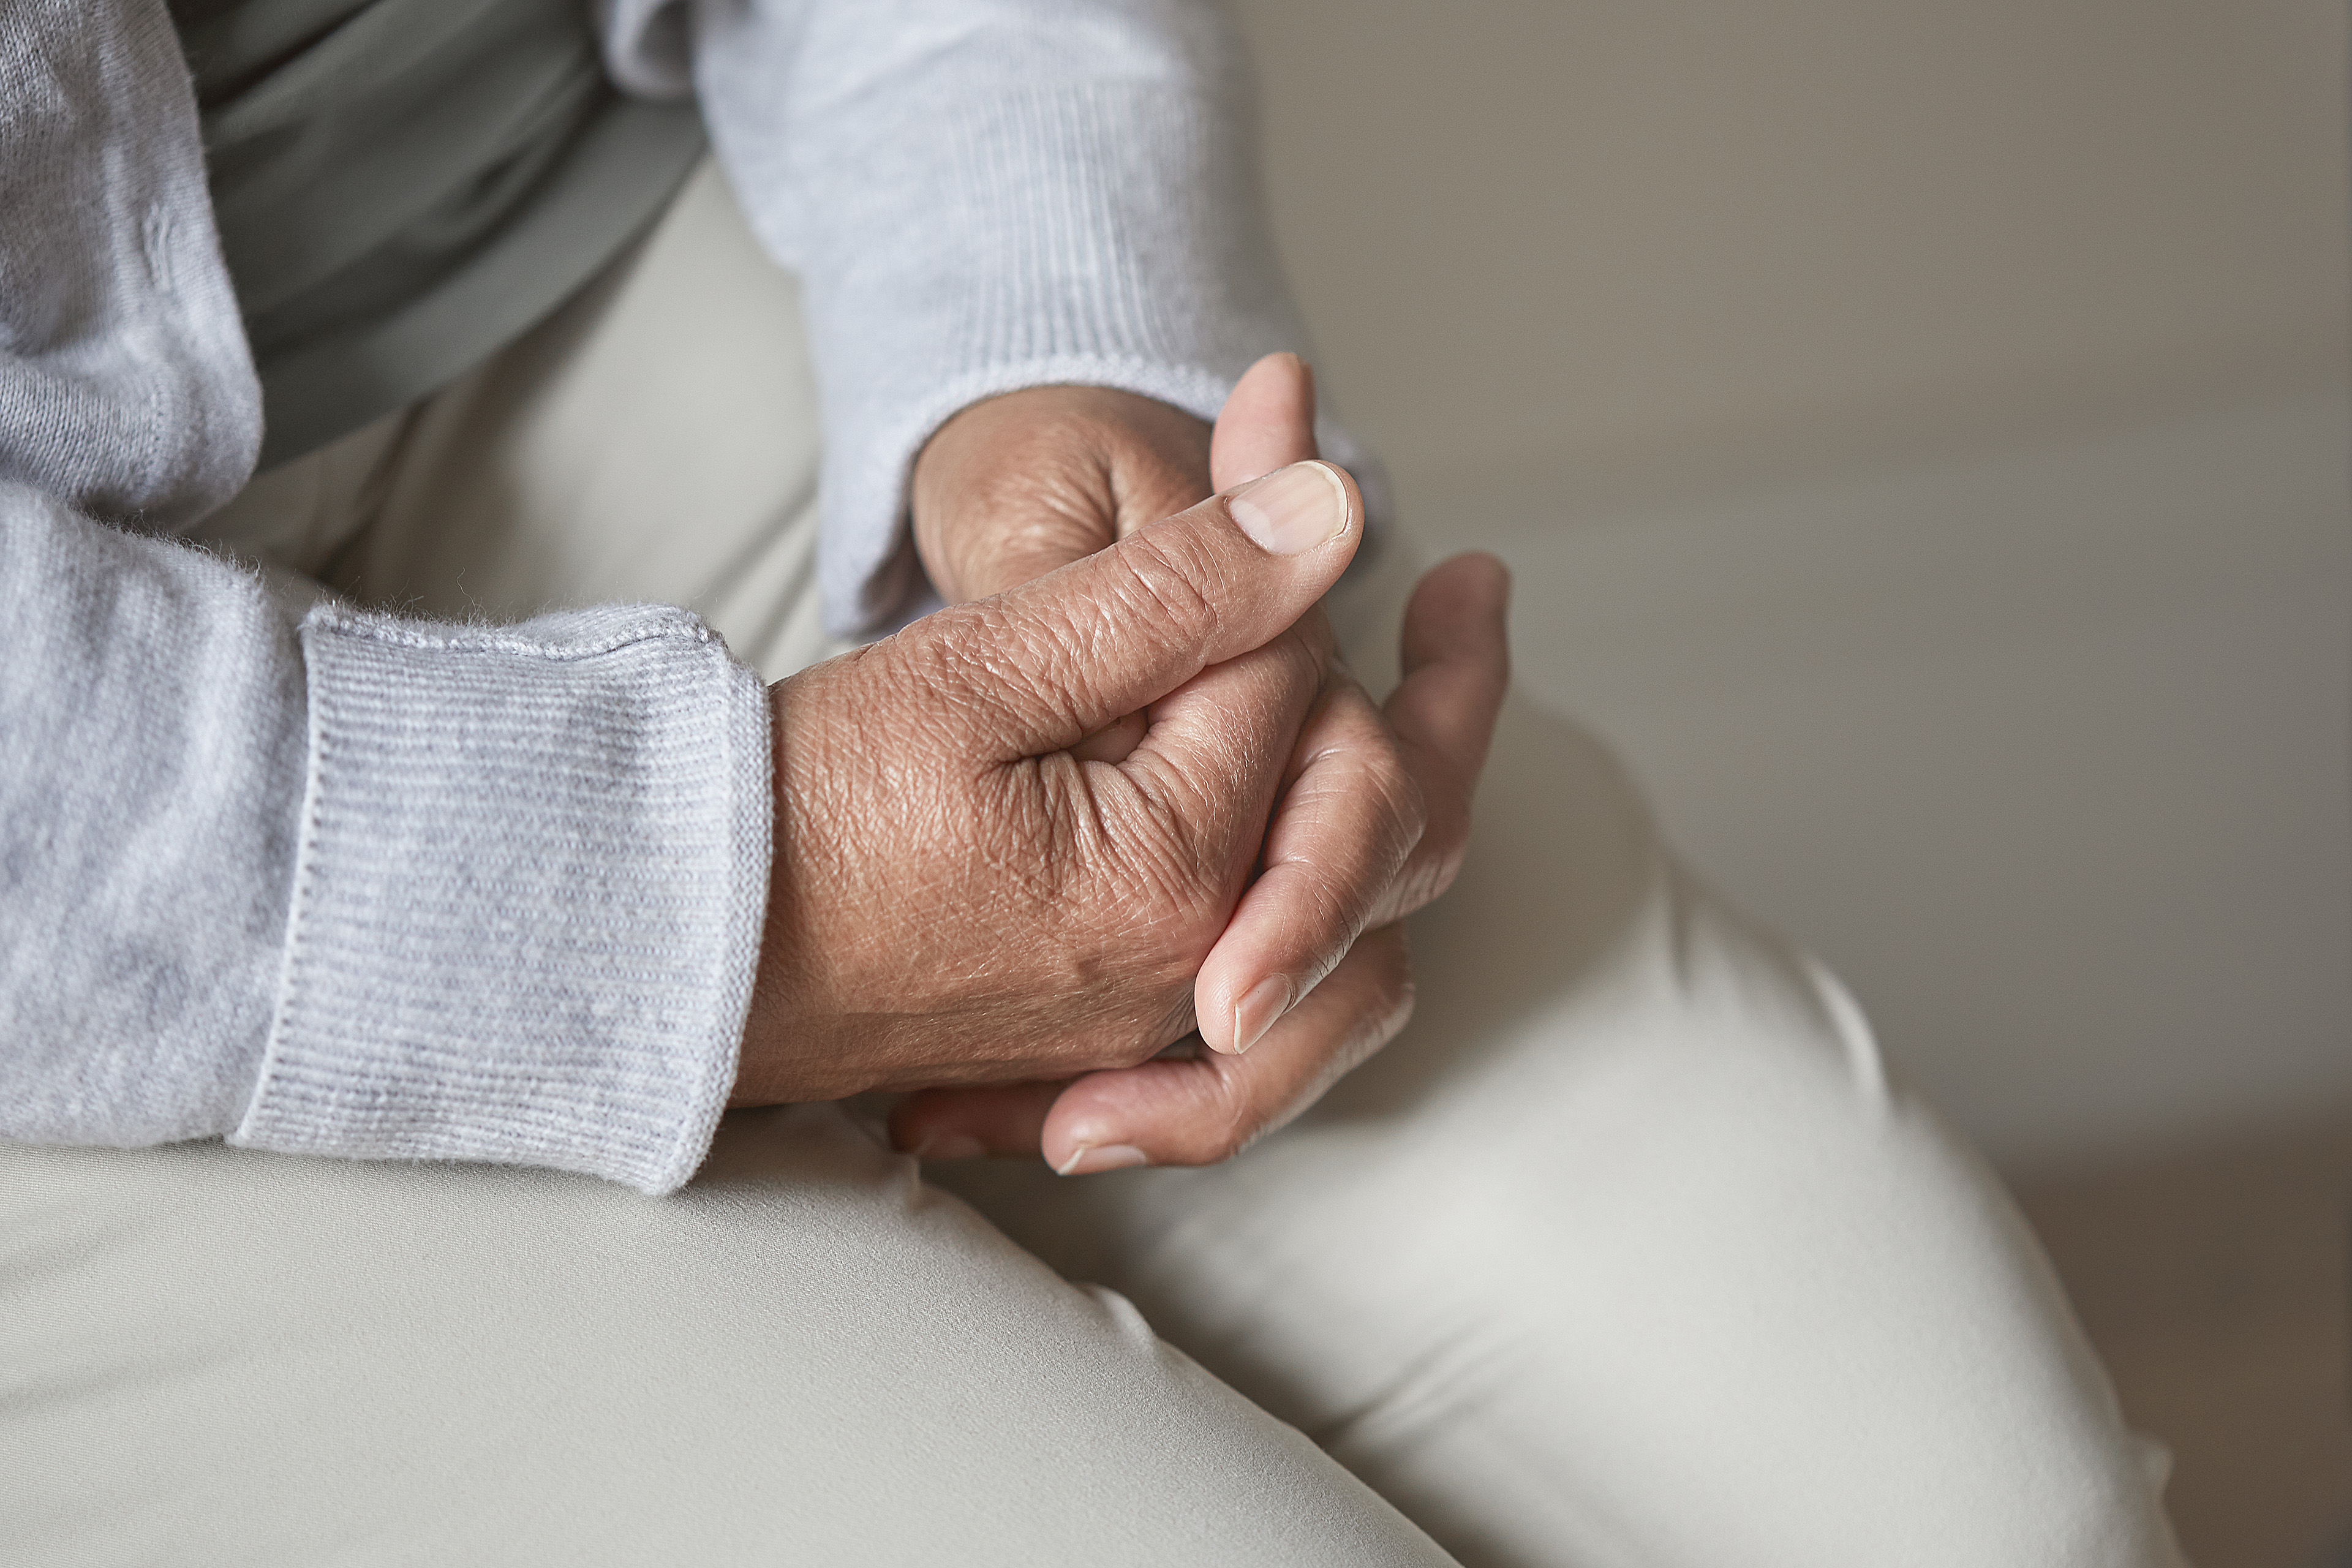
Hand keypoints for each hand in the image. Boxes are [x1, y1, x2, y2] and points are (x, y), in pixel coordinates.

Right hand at [733, 448, 1377, 1105]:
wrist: (670, 953)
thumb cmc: (796, 815)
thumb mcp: (980, 675)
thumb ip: (1172, 597)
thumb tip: (1331, 513)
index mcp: (1176, 876)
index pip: (1291, 680)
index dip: (1286, 523)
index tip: (1280, 400)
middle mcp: (1196, 968)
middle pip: (1378, 812)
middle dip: (1440, 685)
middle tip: (1477, 588)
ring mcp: (1161, 1014)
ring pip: (1355, 916)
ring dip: (1401, 806)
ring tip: (1441, 702)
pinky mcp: (1117, 1033)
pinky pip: (1279, 996)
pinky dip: (1321, 915)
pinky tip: (1332, 850)